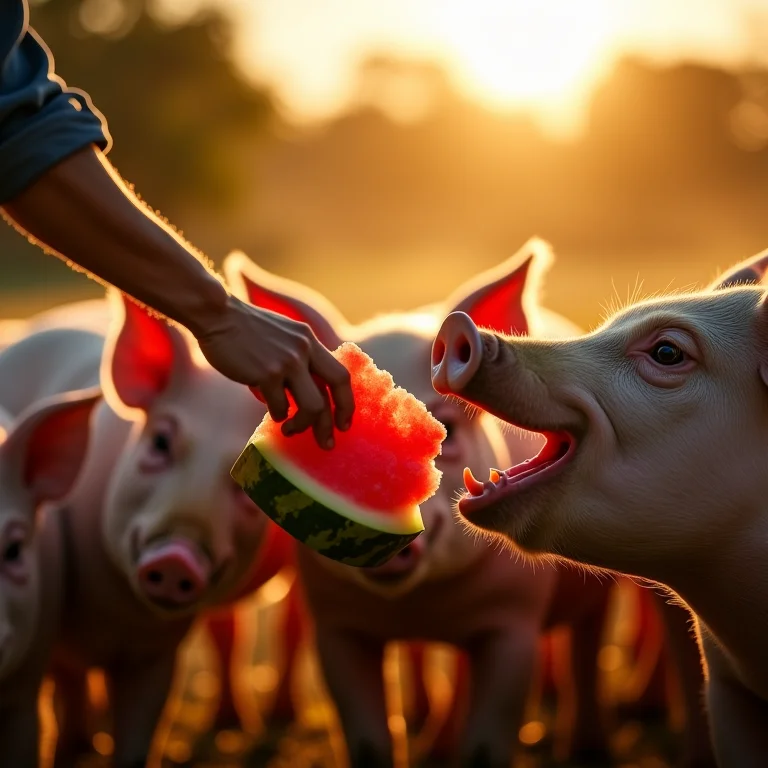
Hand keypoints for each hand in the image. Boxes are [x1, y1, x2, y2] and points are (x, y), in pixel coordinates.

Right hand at [194, 296, 353, 448]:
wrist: (217, 315)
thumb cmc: (244, 329)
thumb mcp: (283, 335)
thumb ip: (297, 358)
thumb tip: (302, 394)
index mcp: (310, 340)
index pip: (340, 374)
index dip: (346, 402)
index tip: (344, 423)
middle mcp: (304, 349)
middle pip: (335, 391)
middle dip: (332, 423)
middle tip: (327, 443)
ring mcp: (288, 362)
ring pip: (313, 406)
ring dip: (302, 425)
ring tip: (290, 430)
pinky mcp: (267, 374)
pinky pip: (280, 407)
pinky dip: (276, 415)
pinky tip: (270, 411)